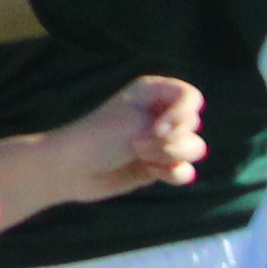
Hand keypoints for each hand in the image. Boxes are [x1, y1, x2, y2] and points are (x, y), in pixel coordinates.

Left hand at [48, 74, 205, 205]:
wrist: (71, 169)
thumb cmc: (100, 137)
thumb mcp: (138, 122)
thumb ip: (178, 129)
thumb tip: (195, 148)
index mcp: (153, 93)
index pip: (192, 97)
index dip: (183, 115)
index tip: (160, 128)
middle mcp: (160, 115)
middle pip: (194, 126)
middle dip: (170, 140)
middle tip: (138, 143)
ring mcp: (161, 142)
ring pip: (193, 150)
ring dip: (168, 157)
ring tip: (141, 157)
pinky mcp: (160, 166)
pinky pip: (184, 171)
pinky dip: (170, 174)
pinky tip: (148, 172)